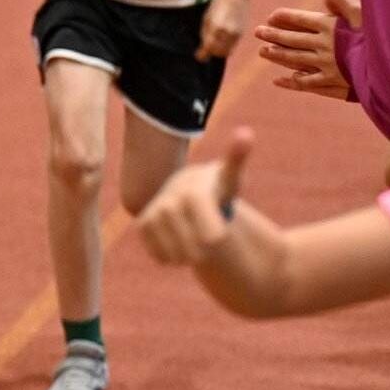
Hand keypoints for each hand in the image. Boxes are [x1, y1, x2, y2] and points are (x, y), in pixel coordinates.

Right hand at [138, 128, 253, 264]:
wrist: (185, 195)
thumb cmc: (215, 188)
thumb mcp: (230, 178)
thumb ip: (237, 158)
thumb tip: (246, 132)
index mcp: (194, 186)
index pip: (202, 216)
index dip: (211, 228)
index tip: (218, 239)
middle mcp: (169, 196)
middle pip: (188, 238)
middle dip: (199, 247)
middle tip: (208, 247)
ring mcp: (154, 210)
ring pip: (170, 246)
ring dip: (184, 255)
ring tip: (196, 252)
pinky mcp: (143, 224)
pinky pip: (156, 250)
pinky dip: (168, 256)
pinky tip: (178, 249)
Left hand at [196, 0, 248, 61]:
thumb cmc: (218, 6)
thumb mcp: (207, 20)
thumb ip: (205, 36)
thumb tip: (203, 51)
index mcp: (216, 28)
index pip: (208, 48)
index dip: (202, 55)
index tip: (199, 55)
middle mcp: (228, 32)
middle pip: (218, 53)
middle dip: (211, 52)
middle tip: (206, 48)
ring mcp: (236, 34)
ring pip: (227, 52)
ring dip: (219, 51)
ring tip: (215, 43)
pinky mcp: (242, 34)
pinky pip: (233, 47)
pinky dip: (227, 47)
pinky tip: (223, 39)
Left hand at [257, 0, 356, 97]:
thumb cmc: (381, 36)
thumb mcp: (364, 13)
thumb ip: (343, 0)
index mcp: (331, 27)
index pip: (302, 20)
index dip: (285, 17)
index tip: (272, 16)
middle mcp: (323, 46)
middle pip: (293, 40)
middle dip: (274, 35)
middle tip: (258, 32)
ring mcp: (325, 65)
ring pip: (295, 60)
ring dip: (278, 55)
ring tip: (263, 52)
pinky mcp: (331, 82)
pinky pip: (306, 83)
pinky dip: (291, 81)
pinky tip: (279, 80)